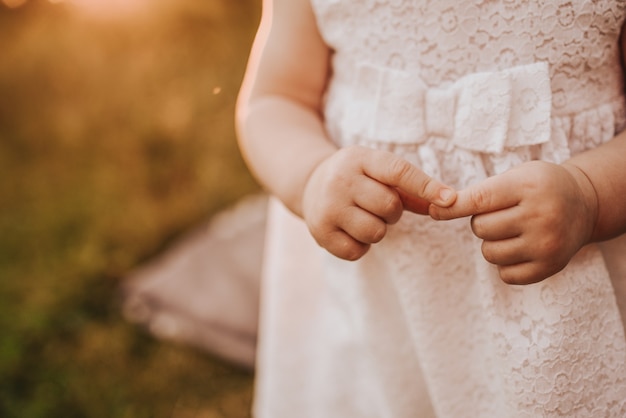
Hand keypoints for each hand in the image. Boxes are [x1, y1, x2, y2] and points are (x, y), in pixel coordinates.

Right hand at [302, 146, 455, 259]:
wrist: (309, 183)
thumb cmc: (355, 178)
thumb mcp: (377, 171)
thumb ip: (409, 188)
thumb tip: (447, 202)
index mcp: (359, 159)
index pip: (398, 171)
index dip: (426, 186)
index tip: (450, 200)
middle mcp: (340, 180)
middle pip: (390, 207)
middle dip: (392, 212)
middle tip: (376, 206)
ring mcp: (328, 207)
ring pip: (375, 232)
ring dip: (377, 230)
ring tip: (363, 217)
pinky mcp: (320, 232)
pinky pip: (357, 251)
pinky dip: (361, 246)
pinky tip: (351, 231)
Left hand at [429, 161, 597, 284]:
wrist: (584, 203)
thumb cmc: (537, 186)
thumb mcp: (515, 176)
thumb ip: (479, 192)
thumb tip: (435, 210)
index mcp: (528, 187)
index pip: (480, 200)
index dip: (453, 207)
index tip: (433, 211)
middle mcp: (540, 216)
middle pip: (480, 228)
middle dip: (482, 222)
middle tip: (502, 214)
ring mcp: (546, 244)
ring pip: (489, 253)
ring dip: (492, 243)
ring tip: (513, 230)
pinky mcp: (549, 267)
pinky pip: (505, 275)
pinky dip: (505, 264)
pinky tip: (521, 248)